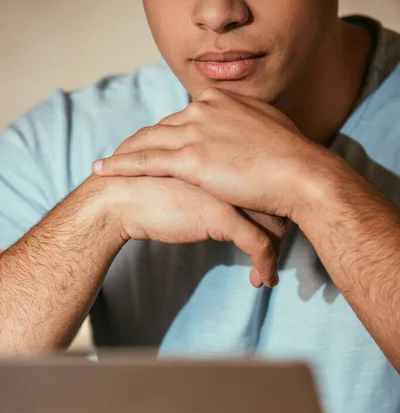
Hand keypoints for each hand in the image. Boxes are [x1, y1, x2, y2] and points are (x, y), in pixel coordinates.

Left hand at [93, 87, 315, 222]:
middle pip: (160, 127)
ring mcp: (195, 132)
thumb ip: (247, 125)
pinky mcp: (190, 159)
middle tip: (122, 156)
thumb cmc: (292, 159)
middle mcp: (203, 109)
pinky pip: (145, 161)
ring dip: (123, 153)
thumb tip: (244, 133)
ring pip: (147, 141)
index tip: (156, 145)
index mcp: (221, 100)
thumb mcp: (268, 129)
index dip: (166, 133)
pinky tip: (102, 171)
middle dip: (140, 143)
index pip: (183, 116)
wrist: (301, 174)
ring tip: (106, 165)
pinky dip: (120, 166)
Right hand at [98, 175, 280, 287]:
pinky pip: (258, 245)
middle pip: (274, 202)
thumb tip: (218, 201)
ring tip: (269, 271)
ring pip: (273, 224)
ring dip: (276, 253)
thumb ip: (205, 182)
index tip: (273, 232)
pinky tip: (264, 281)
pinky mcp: (224, 216)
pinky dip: (266, 265)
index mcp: (227, 157)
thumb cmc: (145, 190)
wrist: (119, 199)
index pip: (264, 183)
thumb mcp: (182, 175)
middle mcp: (235, 170)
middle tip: (275, 252)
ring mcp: (231, 192)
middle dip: (279, 233)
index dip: (271, 210)